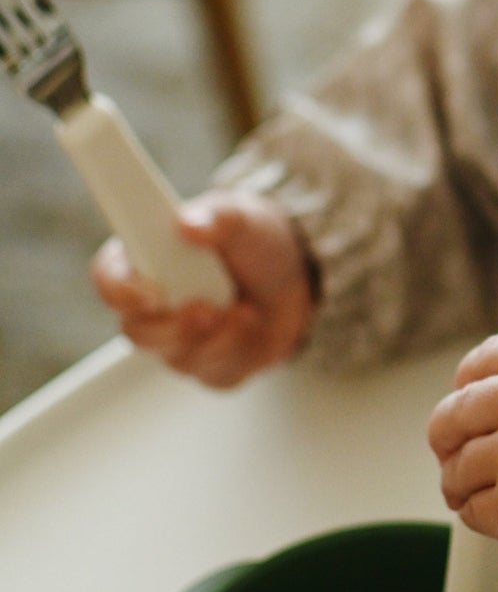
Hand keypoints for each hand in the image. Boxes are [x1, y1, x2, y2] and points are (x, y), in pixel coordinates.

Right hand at [90, 189, 314, 388]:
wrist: (295, 276)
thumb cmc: (254, 241)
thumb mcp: (243, 218)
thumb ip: (217, 218)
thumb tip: (189, 223)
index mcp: (146, 260)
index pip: (109, 278)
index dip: (119, 290)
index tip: (149, 295)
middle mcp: (154, 306)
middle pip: (137, 332)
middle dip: (173, 327)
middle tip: (205, 309)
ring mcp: (179, 340)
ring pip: (178, 357)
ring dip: (216, 338)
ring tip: (245, 311)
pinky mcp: (209, 365)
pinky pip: (215, 373)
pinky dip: (239, 350)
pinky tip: (254, 325)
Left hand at [427, 329, 497, 588]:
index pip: (492, 357)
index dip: (469, 376)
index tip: (462, 390)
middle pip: (456, 413)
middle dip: (445, 434)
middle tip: (447, 451)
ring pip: (459, 468)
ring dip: (459, 483)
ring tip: (470, 495)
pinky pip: (474, 511)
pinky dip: (479, 515)